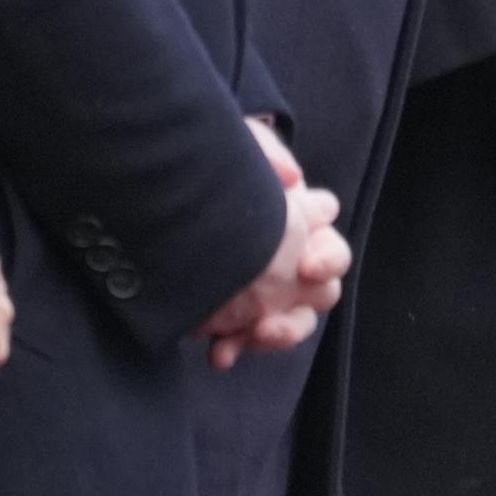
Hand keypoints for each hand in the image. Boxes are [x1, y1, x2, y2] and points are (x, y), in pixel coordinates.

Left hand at [200, 118, 348, 368]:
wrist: (165, 193)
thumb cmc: (215, 165)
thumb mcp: (238, 142)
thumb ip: (265, 149)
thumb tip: (291, 177)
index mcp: (300, 215)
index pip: (329, 235)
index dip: (326, 253)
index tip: (306, 264)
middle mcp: (292, 256)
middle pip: (326, 285)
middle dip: (311, 298)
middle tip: (287, 304)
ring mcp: (265, 289)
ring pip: (298, 320)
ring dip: (284, 332)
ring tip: (257, 335)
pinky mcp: (232, 311)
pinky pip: (247, 339)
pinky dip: (237, 347)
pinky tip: (219, 353)